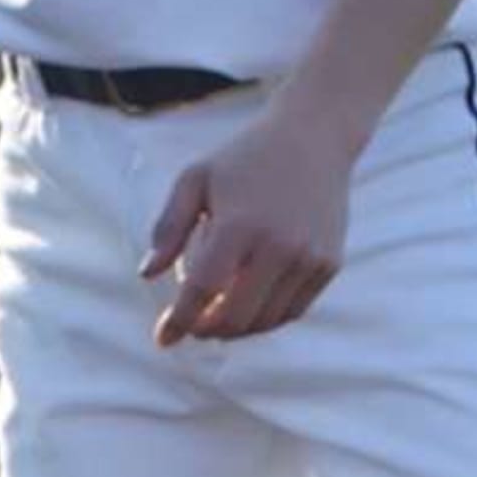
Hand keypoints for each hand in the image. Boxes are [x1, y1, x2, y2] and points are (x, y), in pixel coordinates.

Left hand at [138, 106, 357, 346]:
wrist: (313, 137)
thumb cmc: (244, 157)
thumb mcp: (195, 178)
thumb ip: (168, 227)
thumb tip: (147, 275)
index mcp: (240, 224)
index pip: (203, 290)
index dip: (179, 320)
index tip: (162, 339)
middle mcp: (279, 246)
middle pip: (236, 317)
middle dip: (206, 330)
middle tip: (191, 325)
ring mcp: (309, 258)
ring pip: (266, 321)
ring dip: (237, 329)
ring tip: (217, 315)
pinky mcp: (329, 263)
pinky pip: (293, 310)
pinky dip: (267, 319)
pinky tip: (249, 306)